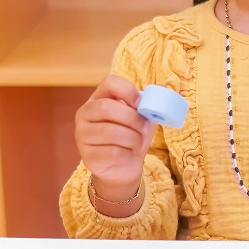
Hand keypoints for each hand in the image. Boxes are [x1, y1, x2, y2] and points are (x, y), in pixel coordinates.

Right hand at [75, 75, 153, 198]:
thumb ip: (151, 103)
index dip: (128, 90)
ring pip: (110, 131)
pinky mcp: (87, 156)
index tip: (140, 104)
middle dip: (133, 119)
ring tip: (137, 143)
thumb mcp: (143, 118)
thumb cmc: (131, 137)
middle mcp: (85, 114)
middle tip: (144, 128)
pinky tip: (127, 154)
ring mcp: (82, 135)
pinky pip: (111, 152)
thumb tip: (165, 90)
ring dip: (133, 138)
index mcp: (98, 99)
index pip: (109, 82)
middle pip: (107, 107)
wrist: (123, 166)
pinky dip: (126, 153)